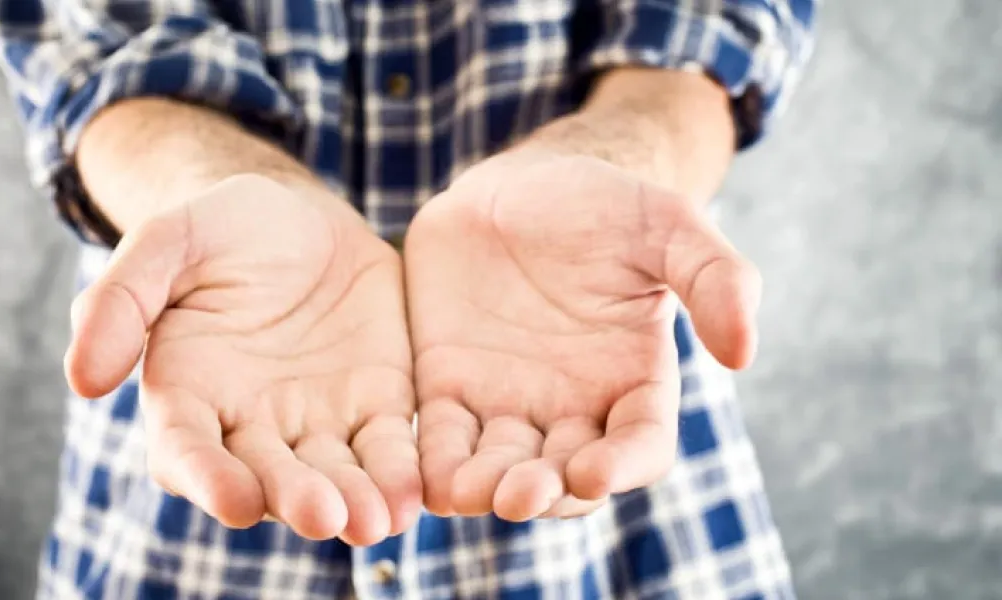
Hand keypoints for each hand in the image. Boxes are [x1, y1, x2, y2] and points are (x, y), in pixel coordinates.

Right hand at [65, 174, 419, 544]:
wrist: (302, 216)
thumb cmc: (222, 227)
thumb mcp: (168, 240)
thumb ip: (121, 299)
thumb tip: (82, 379)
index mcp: (188, 394)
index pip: (188, 451)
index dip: (208, 479)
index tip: (235, 500)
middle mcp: (250, 426)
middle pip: (268, 477)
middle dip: (294, 499)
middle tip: (323, 515)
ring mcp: (317, 424)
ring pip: (334, 475)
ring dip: (355, 502)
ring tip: (377, 521)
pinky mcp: (376, 408)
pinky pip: (390, 448)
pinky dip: (401, 474)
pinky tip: (416, 495)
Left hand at [405, 150, 759, 520]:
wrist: (517, 185)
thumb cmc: (603, 204)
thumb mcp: (667, 225)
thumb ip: (715, 278)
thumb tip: (744, 354)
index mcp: (634, 382)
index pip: (639, 446)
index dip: (622, 467)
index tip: (593, 472)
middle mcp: (573, 408)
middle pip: (563, 475)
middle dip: (544, 492)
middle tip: (519, 496)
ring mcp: (507, 403)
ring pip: (498, 468)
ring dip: (484, 489)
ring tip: (465, 494)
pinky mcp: (448, 388)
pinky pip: (441, 438)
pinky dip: (431, 463)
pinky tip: (419, 478)